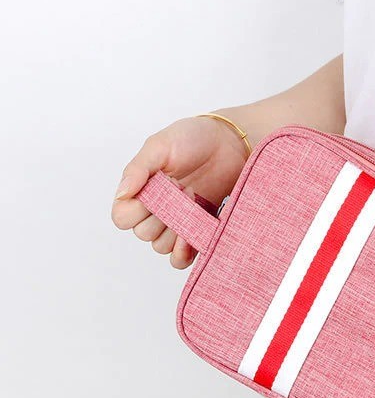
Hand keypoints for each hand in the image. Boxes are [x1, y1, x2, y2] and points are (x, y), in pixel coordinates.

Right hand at [110, 115, 248, 267]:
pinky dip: (184, 253)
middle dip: (161, 218)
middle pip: (143, 234)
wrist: (230, 143)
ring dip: (175, 232)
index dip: (136, 212)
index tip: (158, 191)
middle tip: (182, 192)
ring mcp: (176, 222)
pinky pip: (181, 258)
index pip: (122, 218)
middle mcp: (154, 209)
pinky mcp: (197, 231)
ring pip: (161, 247)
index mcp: (139, 189)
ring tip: (193, 206)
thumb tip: (122, 194)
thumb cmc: (193, 138)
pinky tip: (193, 237)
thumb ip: (138, 169)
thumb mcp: (160, 146)